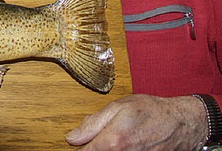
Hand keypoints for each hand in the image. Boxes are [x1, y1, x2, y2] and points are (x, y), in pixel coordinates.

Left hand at [65, 94, 207, 149]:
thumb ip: (93, 123)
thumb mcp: (118, 107)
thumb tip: (73, 137)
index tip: (78, 142)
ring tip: (118, 138)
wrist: (181, 123)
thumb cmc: (151, 111)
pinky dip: (120, 150)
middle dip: (94, 147)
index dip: (79, 146)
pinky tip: (125, 143)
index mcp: (113, 141)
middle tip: (98, 137)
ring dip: (107, 149)